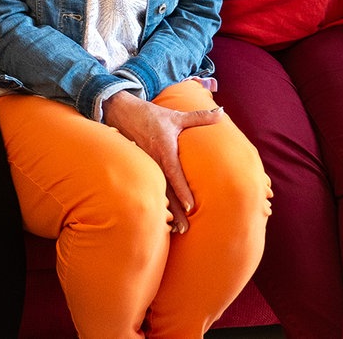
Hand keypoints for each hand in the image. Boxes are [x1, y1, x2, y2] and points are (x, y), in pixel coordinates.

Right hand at [100, 91, 223, 231]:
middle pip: (166, 191)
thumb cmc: (150, 115)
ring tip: (175, 230)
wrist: (120, 111)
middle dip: (176, 211)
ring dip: (166, 211)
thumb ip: (200, 117)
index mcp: (165, 149)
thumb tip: (222, 113)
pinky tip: (162, 218)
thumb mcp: (175, 115)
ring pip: (157, 193)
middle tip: (185, 229)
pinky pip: (148, 188)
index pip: (175, 174)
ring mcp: (145, 166)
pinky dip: (156, 203)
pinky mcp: (138, 169)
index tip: (191, 207)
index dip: (182, 191)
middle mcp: (154, 161)